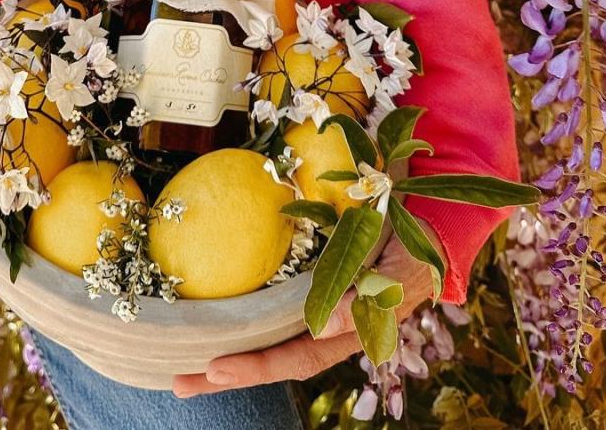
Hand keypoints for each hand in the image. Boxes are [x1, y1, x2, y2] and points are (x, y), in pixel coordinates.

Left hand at [172, 231, 441, 397]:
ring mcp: (314, 304)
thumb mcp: (397, 281)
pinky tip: (212, 310)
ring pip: (264, 333)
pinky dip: (241, 311)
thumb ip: (364, 305)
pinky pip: (269, 301)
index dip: (256, 367)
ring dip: (225, 344)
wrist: (426, 224)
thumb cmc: (415, 255)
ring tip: (180, 355)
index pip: (294, 358)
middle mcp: (324, 325)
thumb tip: (320, 327)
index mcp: (346, 333)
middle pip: (270, 356)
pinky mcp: (307, 278)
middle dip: (225, 373)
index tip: (214, 368)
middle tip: (178, 381)